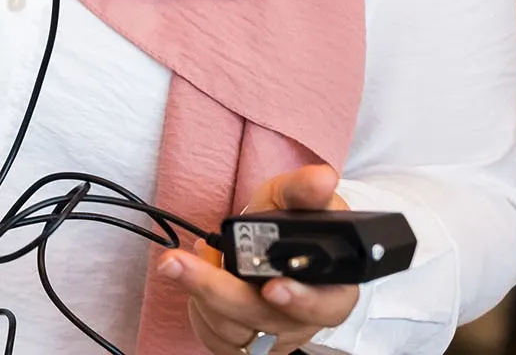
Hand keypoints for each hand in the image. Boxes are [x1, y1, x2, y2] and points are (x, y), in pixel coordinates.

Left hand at [162, 165, 359, 354]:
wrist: (265, 242)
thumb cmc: (284, 223)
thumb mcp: (292, 199)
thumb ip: (303, 190)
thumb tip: (321, 178)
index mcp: (334, 286)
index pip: (328, 306)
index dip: (301, 301)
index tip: (272, 287)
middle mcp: (306, 319)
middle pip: (268, 320)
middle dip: (220, 292)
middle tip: (181, 264)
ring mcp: (276, 336)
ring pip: (236, 332)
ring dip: (201, 295)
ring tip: (184, 261)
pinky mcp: (247, 343)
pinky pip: (217, 339)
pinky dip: (198, 311)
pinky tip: (194, 281)